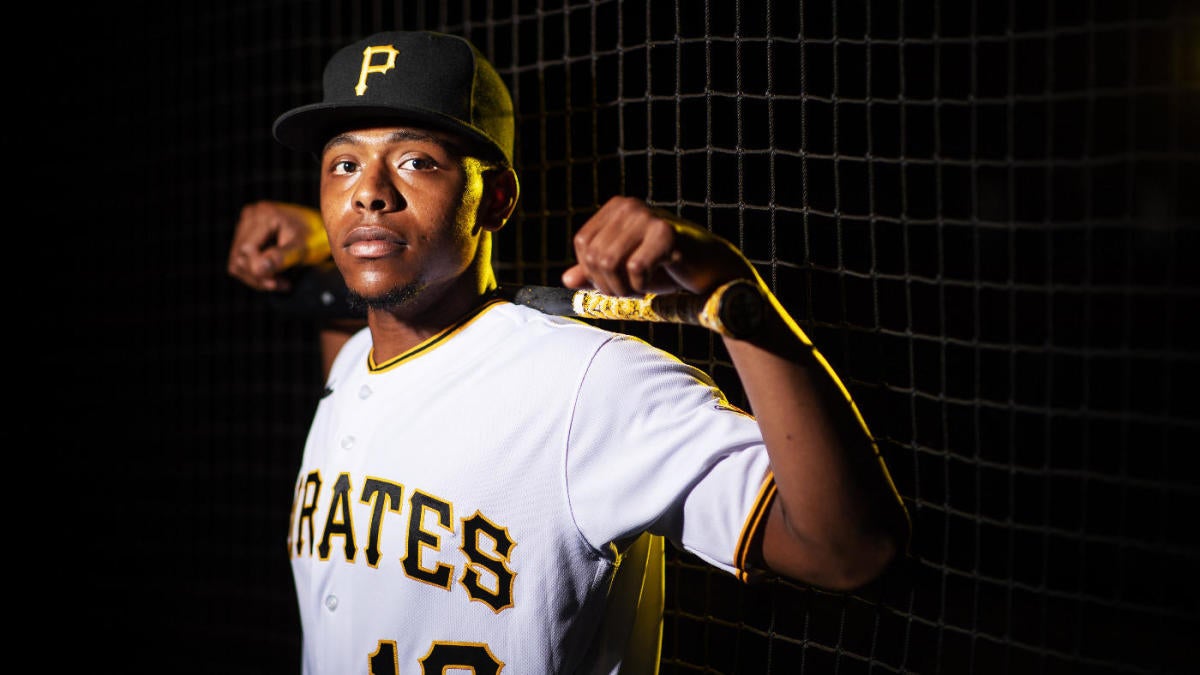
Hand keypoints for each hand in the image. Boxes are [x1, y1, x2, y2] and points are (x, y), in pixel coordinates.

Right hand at [227, 201, 328, 291]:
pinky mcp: (247, 235)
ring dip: (257, 278)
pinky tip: (274, 276)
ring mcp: (247, 224)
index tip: (281, 283)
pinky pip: (241, 261)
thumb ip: (281, 257)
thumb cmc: (315, 238)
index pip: (247, 250)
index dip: (259, 270)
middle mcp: (251, 215)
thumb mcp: (302, 249)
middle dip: (259, 277)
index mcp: (264, 214)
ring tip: (280, 281)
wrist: (320, 232)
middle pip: (239, 257)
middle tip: (282, 284)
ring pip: (237, 262)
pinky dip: (255, 274)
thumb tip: (258, 268)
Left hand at [561, 196, 756, 296]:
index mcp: (617, 208)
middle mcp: (629, 207)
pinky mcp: (665, 234)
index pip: (582, 244)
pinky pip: (634, 269)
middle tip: (631, 289)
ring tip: (642, 287)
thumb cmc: (668, 269)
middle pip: (594, 256)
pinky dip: (641, 285)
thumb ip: (595, 273)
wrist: (710, 273)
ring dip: (623, 287)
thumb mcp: (624, 271)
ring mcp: (647, 217)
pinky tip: (657, 280)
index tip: (616, 281)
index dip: (592, 272)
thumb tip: (566, 279)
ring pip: (608, 262)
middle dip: (608, 284)